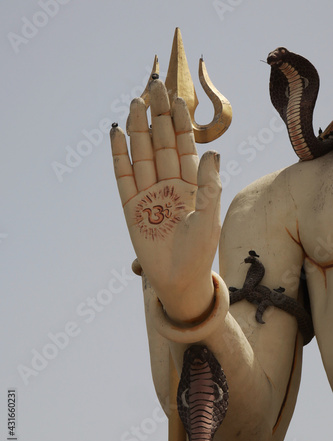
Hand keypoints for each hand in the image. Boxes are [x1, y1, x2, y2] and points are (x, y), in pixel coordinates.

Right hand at [110, 79, 221, 323]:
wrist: (179, 280)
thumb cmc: (199, 252)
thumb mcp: (209, 218)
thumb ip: (209, 185)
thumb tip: (214, 152)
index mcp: (191, 185)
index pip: (186, 146)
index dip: (182, 123)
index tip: (178, 99)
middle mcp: (169, 184)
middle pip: (162, 144)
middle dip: (159, 117)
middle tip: (155, 87)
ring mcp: (148, 193)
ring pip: (142, 155)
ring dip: (139, 129)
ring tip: (136, 103)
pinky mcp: (131, 207)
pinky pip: (124, 176)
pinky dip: (120, 156)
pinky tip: (118, 133)